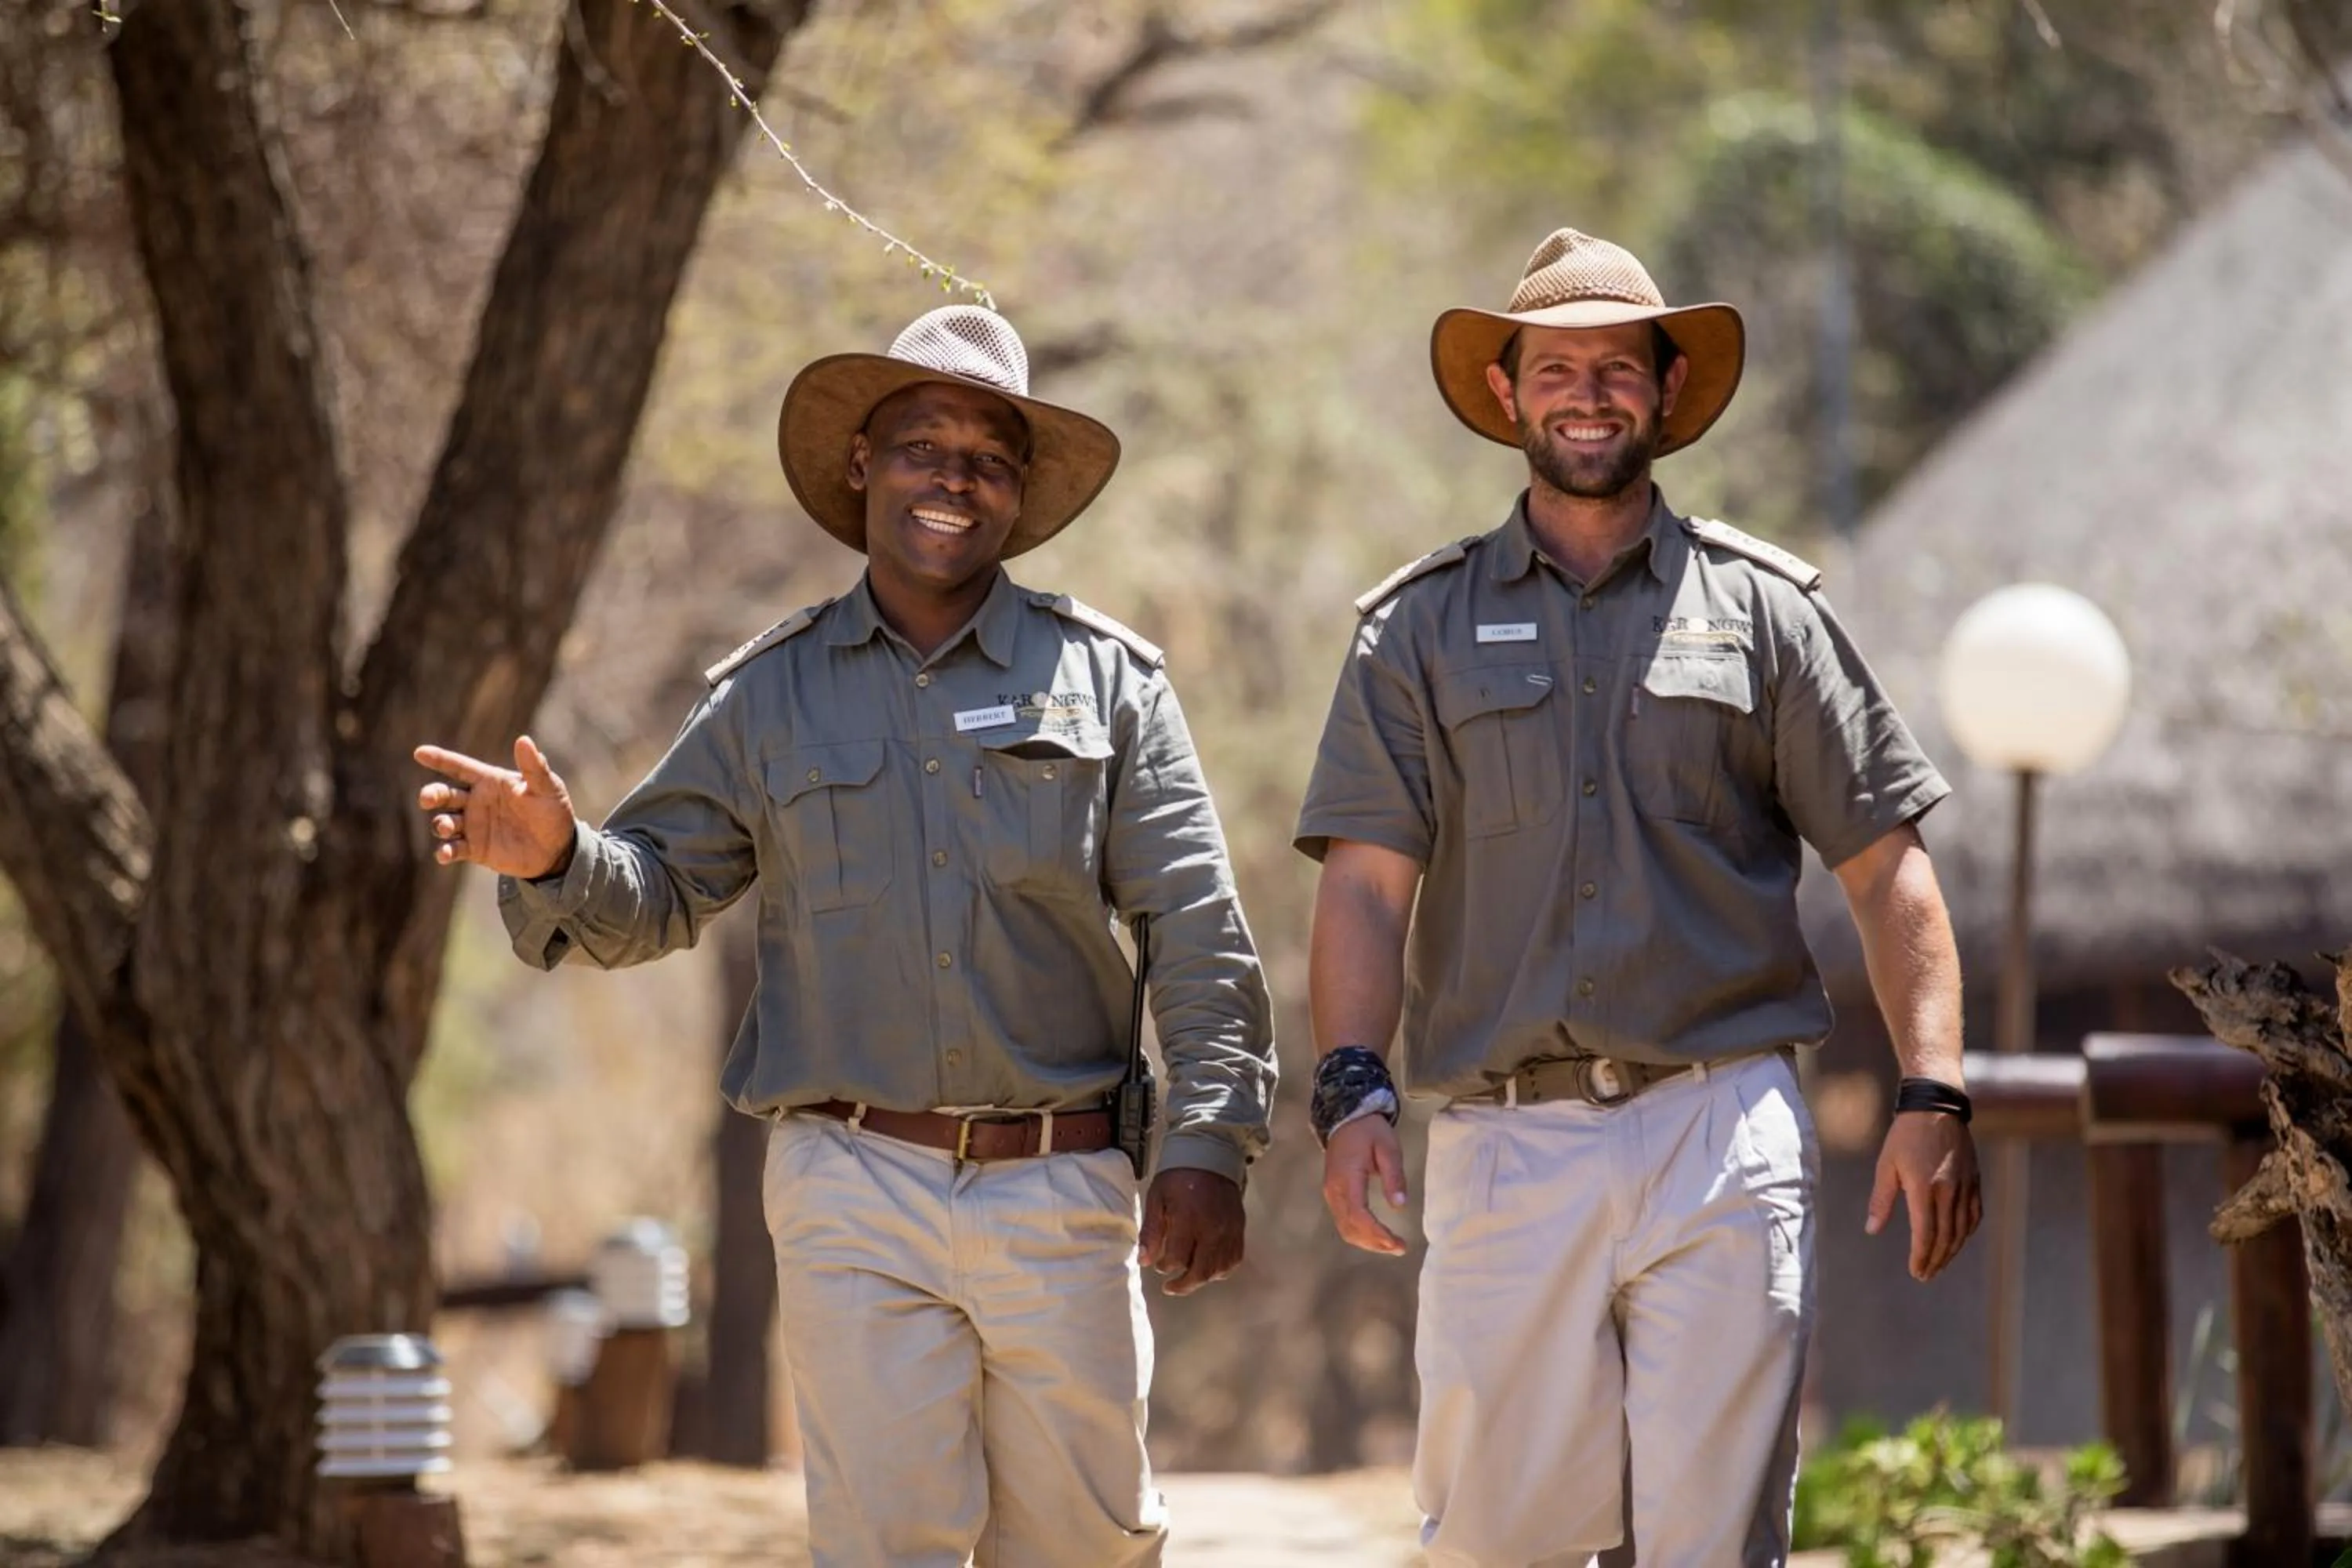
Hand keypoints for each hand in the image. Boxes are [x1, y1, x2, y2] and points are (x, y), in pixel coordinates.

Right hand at [412, 736, 578, 878]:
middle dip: (432, 794)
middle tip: (427, 798)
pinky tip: (445, 854)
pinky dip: (445, 851)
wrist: (558, 849)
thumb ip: (533, 767)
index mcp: (490, 781)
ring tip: (446, 826)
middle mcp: (476, 801)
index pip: (459, 767)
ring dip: (440, 823)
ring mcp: (473, 825)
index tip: (419, 752)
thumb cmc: (553, 811)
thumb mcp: (547, 788)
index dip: (439, 759)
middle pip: (444, 794)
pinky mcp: (474, 849)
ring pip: (444, 821)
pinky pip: (453, 849)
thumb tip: (524, 740)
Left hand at [1139, 1168, 1244, 1295]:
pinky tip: (1209, 1267)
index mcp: (1188, 1219)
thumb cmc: (1178, 1178)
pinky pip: (1234, 1259)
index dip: (1164, 1267)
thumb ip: (1151, 1231)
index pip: (1176, 1258)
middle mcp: (1212, 1229)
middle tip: (1170, 1287)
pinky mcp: (1239, 1229)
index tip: (1157, 1264)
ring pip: (1219, 1269)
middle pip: (1201, 1271)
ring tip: (1189, 1277)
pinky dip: (1222, 1269)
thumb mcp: (1157, 1198)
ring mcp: (1229, 1231)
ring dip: (1203, 1278)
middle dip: (1184, 1285)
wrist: (1210, 1157)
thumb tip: (1144, 1260)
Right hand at [1320, 1115, 1409, 1255]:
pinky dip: (1360, 1233)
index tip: (1397, 1244)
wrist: (1346, 1117)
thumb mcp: (1388, 1148)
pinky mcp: (1332, 1194)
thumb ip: (1394, 1176)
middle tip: (1400, 1248)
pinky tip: (1376, 1236)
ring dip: (1367, 1242)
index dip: (1377, 1233)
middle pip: (1350, 1227)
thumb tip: (1399, 1205)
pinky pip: (1343, 1221)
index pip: (1359, 1215)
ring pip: (1345, 1228)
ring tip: (1391, 1246)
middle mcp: (1334, 1190)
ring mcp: (1331, 1193)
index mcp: (1347, 1178)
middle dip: (1375, 1243)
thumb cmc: (1370, 1131)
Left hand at [1868, 1110, 1980, 1280]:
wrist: (1936, 1108)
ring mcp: (1966, 1186)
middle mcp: (1949, 1191)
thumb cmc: (1905, 1136)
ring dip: (1952, 1251)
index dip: (1921, 1256)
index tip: (1916, 1271)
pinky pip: (1974, 1214)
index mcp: (1924, 1188)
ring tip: (1939, 1264)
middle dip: (1935, 1260)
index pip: (1926, 1233)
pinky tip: (1958, 1240)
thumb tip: (1872, 1230)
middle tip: (1926, 1275)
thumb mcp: (1886, 1165)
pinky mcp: (1975, 1181)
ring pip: (1962, 1229)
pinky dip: (1967, 1232)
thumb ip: (1881, 1200)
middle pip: (1946, 1237)